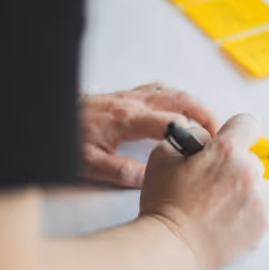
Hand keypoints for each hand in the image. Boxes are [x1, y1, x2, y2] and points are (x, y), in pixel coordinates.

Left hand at [80, 83, 219, 187]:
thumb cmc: (67, 140)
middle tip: (220, 132)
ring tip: (207, 124)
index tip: (206, 150)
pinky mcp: (125, 96)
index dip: (194, 134)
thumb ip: (120, 172)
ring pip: (172, 92)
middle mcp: (132, 102)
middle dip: (205, 114)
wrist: (48, 116)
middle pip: (181, 99)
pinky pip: (159, 91)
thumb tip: (150, 179)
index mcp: (127, 118)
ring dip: (194, 105)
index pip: (172, 120)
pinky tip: (180, 111)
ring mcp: (129, 95)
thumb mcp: (89, 164)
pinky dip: (176, 99)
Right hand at [139, 114, 268, 269]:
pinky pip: (259, 210)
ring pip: (258, 185)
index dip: (235, 132)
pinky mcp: (262, 225)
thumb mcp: (164, 155)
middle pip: (251, 159)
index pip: (248, 125)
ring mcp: (258, 201)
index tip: (228, 143)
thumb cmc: (164, 203)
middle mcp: (248, 173)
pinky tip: (223, 220)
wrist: (170, 246)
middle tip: (210, 183)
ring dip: (243, 190)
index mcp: (226, 152)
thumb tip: (208, 139)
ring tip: (216, 205)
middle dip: (233, 166)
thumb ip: (190, 137)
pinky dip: (246, 213)